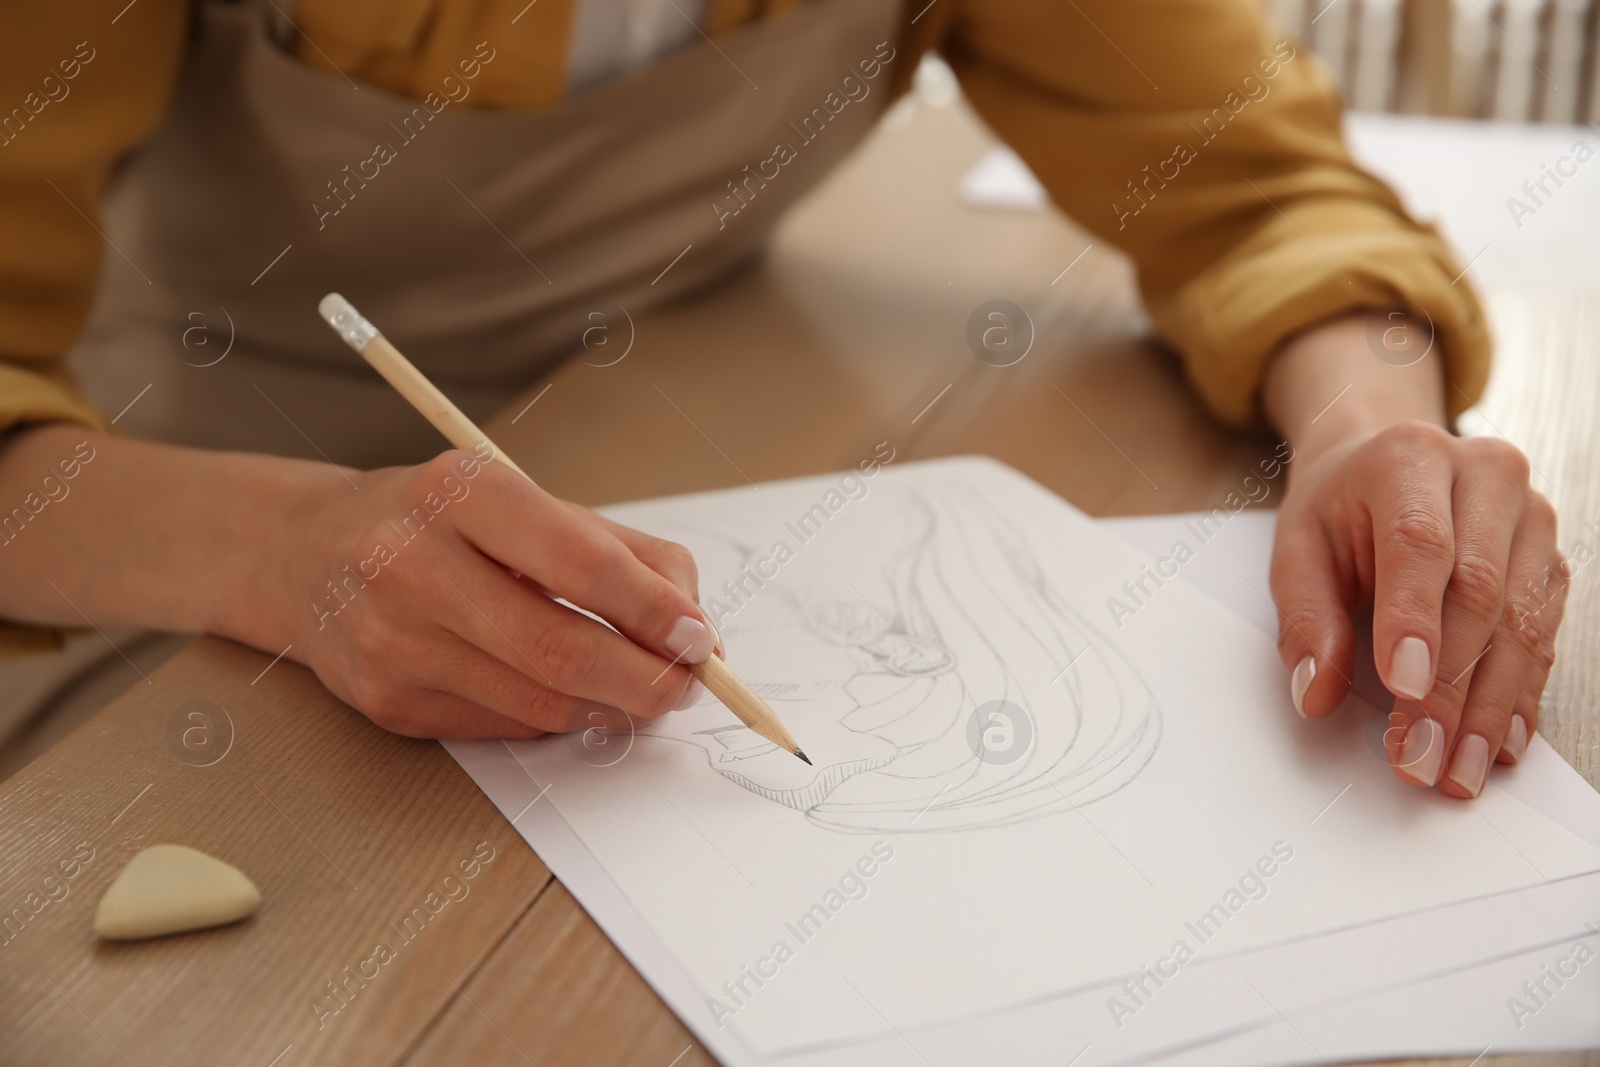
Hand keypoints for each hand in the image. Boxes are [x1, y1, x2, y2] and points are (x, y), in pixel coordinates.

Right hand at [261, 449, 716, 738]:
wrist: (303, 554)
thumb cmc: (439, 522)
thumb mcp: (524, 502)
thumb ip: (620, 552)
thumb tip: (696, 628)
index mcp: (459, 491)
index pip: (578, 560)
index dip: (651, 608)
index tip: (698, 636)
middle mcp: (410, 563)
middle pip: (560, 648)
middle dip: (645, 679)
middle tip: (686, 685)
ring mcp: (391, 640)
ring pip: (539, 702)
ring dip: (610, 706)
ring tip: (638, 689)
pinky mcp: (386, 702)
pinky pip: (506, 726)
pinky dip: (556, 716)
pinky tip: (563, 691)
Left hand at [1264, 313, 1566, 798]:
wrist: (1385, 459)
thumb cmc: (1338, 505)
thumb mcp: (1297, 548)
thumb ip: (1304, 618)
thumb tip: (1316, 693)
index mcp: (1409, 459)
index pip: (1420, 544)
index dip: (1415, 621)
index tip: (1402, 689)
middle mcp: (1485, 477)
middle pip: (1479, 592)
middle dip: (1449, 688)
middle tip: (1421, 756)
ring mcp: (1530, 518)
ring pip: (1521, 623)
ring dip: (1488, 708)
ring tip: (1455, 770)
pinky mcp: (1550, 561)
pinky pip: (1544, 637)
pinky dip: (1517, 698)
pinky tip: (1495, 744)